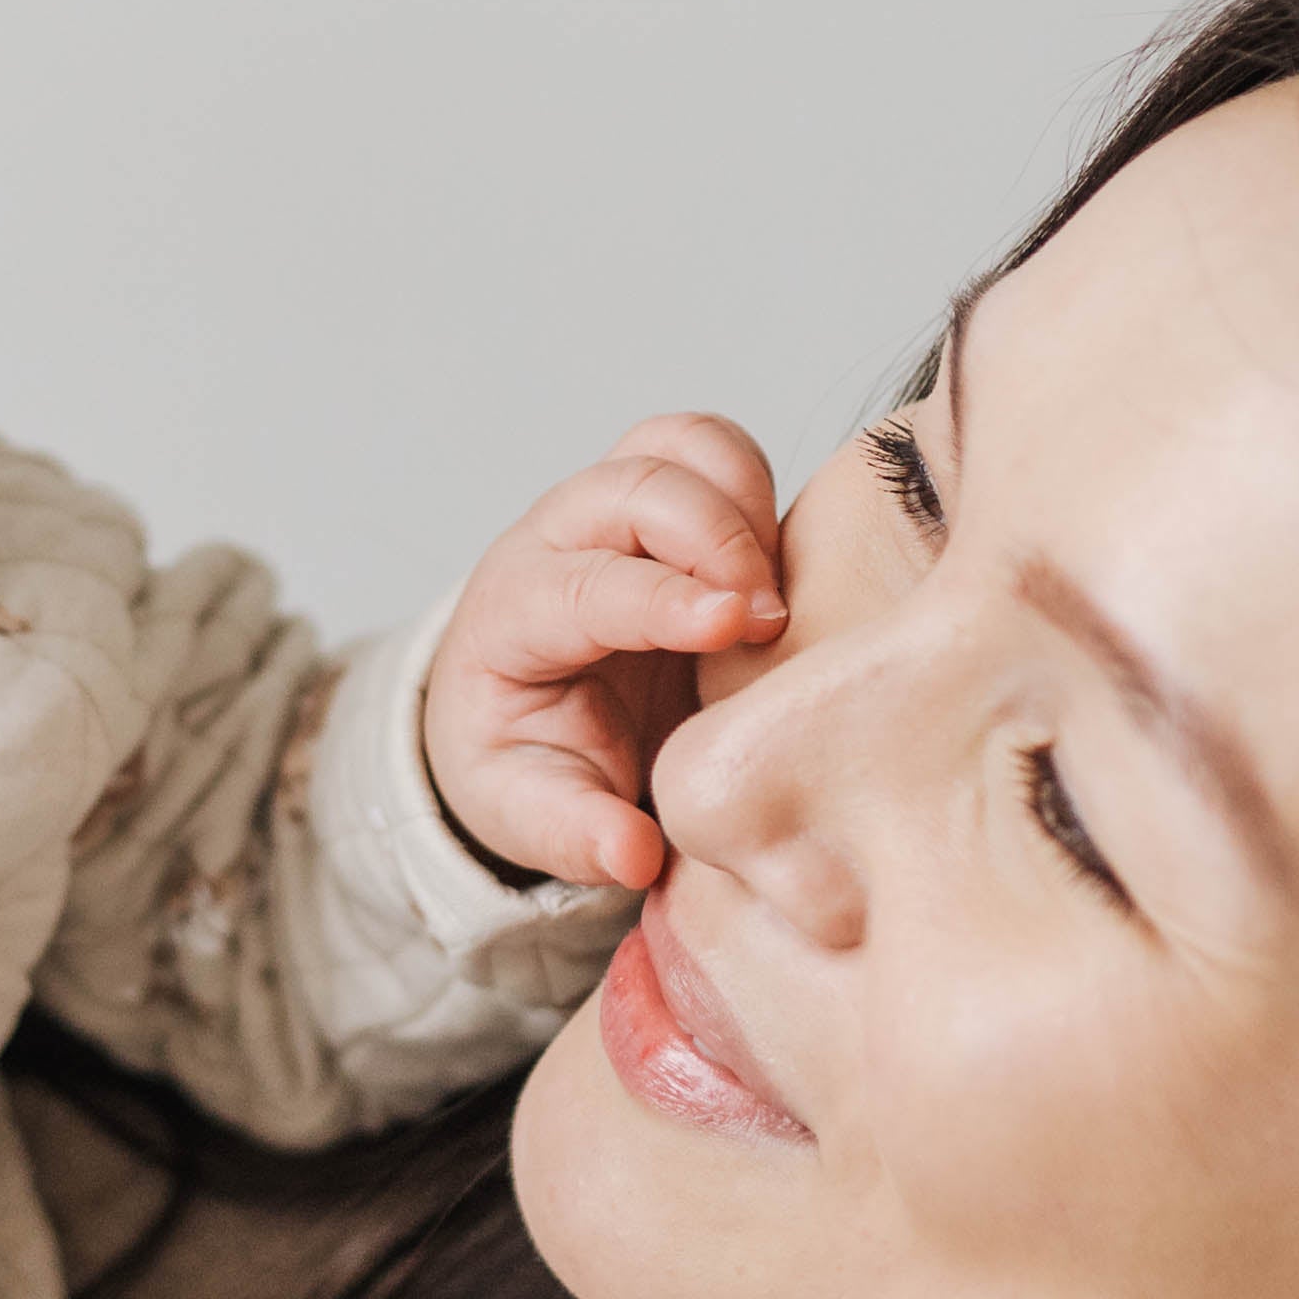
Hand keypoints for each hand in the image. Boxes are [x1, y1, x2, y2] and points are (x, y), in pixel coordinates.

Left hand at [421, 414, 789, 889]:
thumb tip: (633, 855)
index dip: (663, 597)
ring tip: (777, 588)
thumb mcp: (531, 815)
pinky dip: (761, 489)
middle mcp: (559, 539)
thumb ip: (576, 834)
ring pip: (682, 444)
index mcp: (513, 616)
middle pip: (635, 482)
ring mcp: (617, 508)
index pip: (587, 584)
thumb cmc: (529, 761)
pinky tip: (785, 571)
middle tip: (770, 620)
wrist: (527, 716)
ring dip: (742, 496)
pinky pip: (721, 454)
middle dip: (715, 536)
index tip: (735, 624)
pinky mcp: (675, 500)